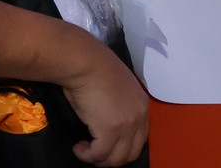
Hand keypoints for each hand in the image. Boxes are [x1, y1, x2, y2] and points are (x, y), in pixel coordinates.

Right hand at [63, 39, 148, 165]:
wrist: (85, 62)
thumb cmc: (94, 68)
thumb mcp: (117, 88)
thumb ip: (120, 106)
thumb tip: (108, 122)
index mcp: (142, 105)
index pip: (139, 138)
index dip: (122, 147)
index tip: (106, 145)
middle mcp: (139, 117)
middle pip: (131, 153)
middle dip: (111, 158)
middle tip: (94, 152)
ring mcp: (127, 125)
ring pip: (116, 159)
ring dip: (98, 159)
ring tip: (84, 150)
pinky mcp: (110, 131)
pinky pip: (99, 154)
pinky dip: (87, 155)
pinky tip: (79, 147)